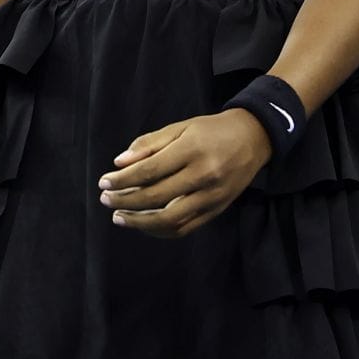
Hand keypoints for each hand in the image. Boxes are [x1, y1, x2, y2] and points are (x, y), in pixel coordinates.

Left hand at [98, 109, 271, 236]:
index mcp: (191, 150)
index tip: (104, 182)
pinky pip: (185, 228)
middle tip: (106, 199)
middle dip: (125, 201)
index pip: (149, 171)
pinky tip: (144, 225)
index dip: (122, 180)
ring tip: (119, 217)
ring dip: (140, 222)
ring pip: (170, 220)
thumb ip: (149, 144)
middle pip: (156, 197)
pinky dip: (161, 231)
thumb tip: (120, 163)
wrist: (254, 138)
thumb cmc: (211, 131)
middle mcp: (203, 176)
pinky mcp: (217, 210)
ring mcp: (212, 197)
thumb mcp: (180, 127)